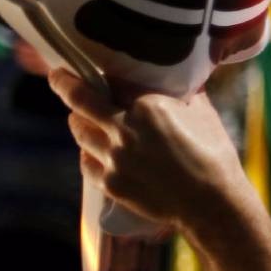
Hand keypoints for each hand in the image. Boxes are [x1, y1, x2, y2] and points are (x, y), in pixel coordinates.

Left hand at [49, 70, 247, 230]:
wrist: (211, 203)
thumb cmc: (213, 155)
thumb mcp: (204, 114)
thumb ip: (186, 94)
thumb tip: (183, 80)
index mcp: (149, 106)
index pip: (113, 82)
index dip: (101, 73)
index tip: (88, 67)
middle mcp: (125, 129)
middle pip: (81, 101)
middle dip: (64, 84)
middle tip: (57, 77)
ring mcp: (114, 158)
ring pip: (80, 133)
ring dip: (77, 122)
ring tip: (78, 119)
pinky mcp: (111, 183)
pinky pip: (86, 164)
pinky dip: (87, 154)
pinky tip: (91, 152)